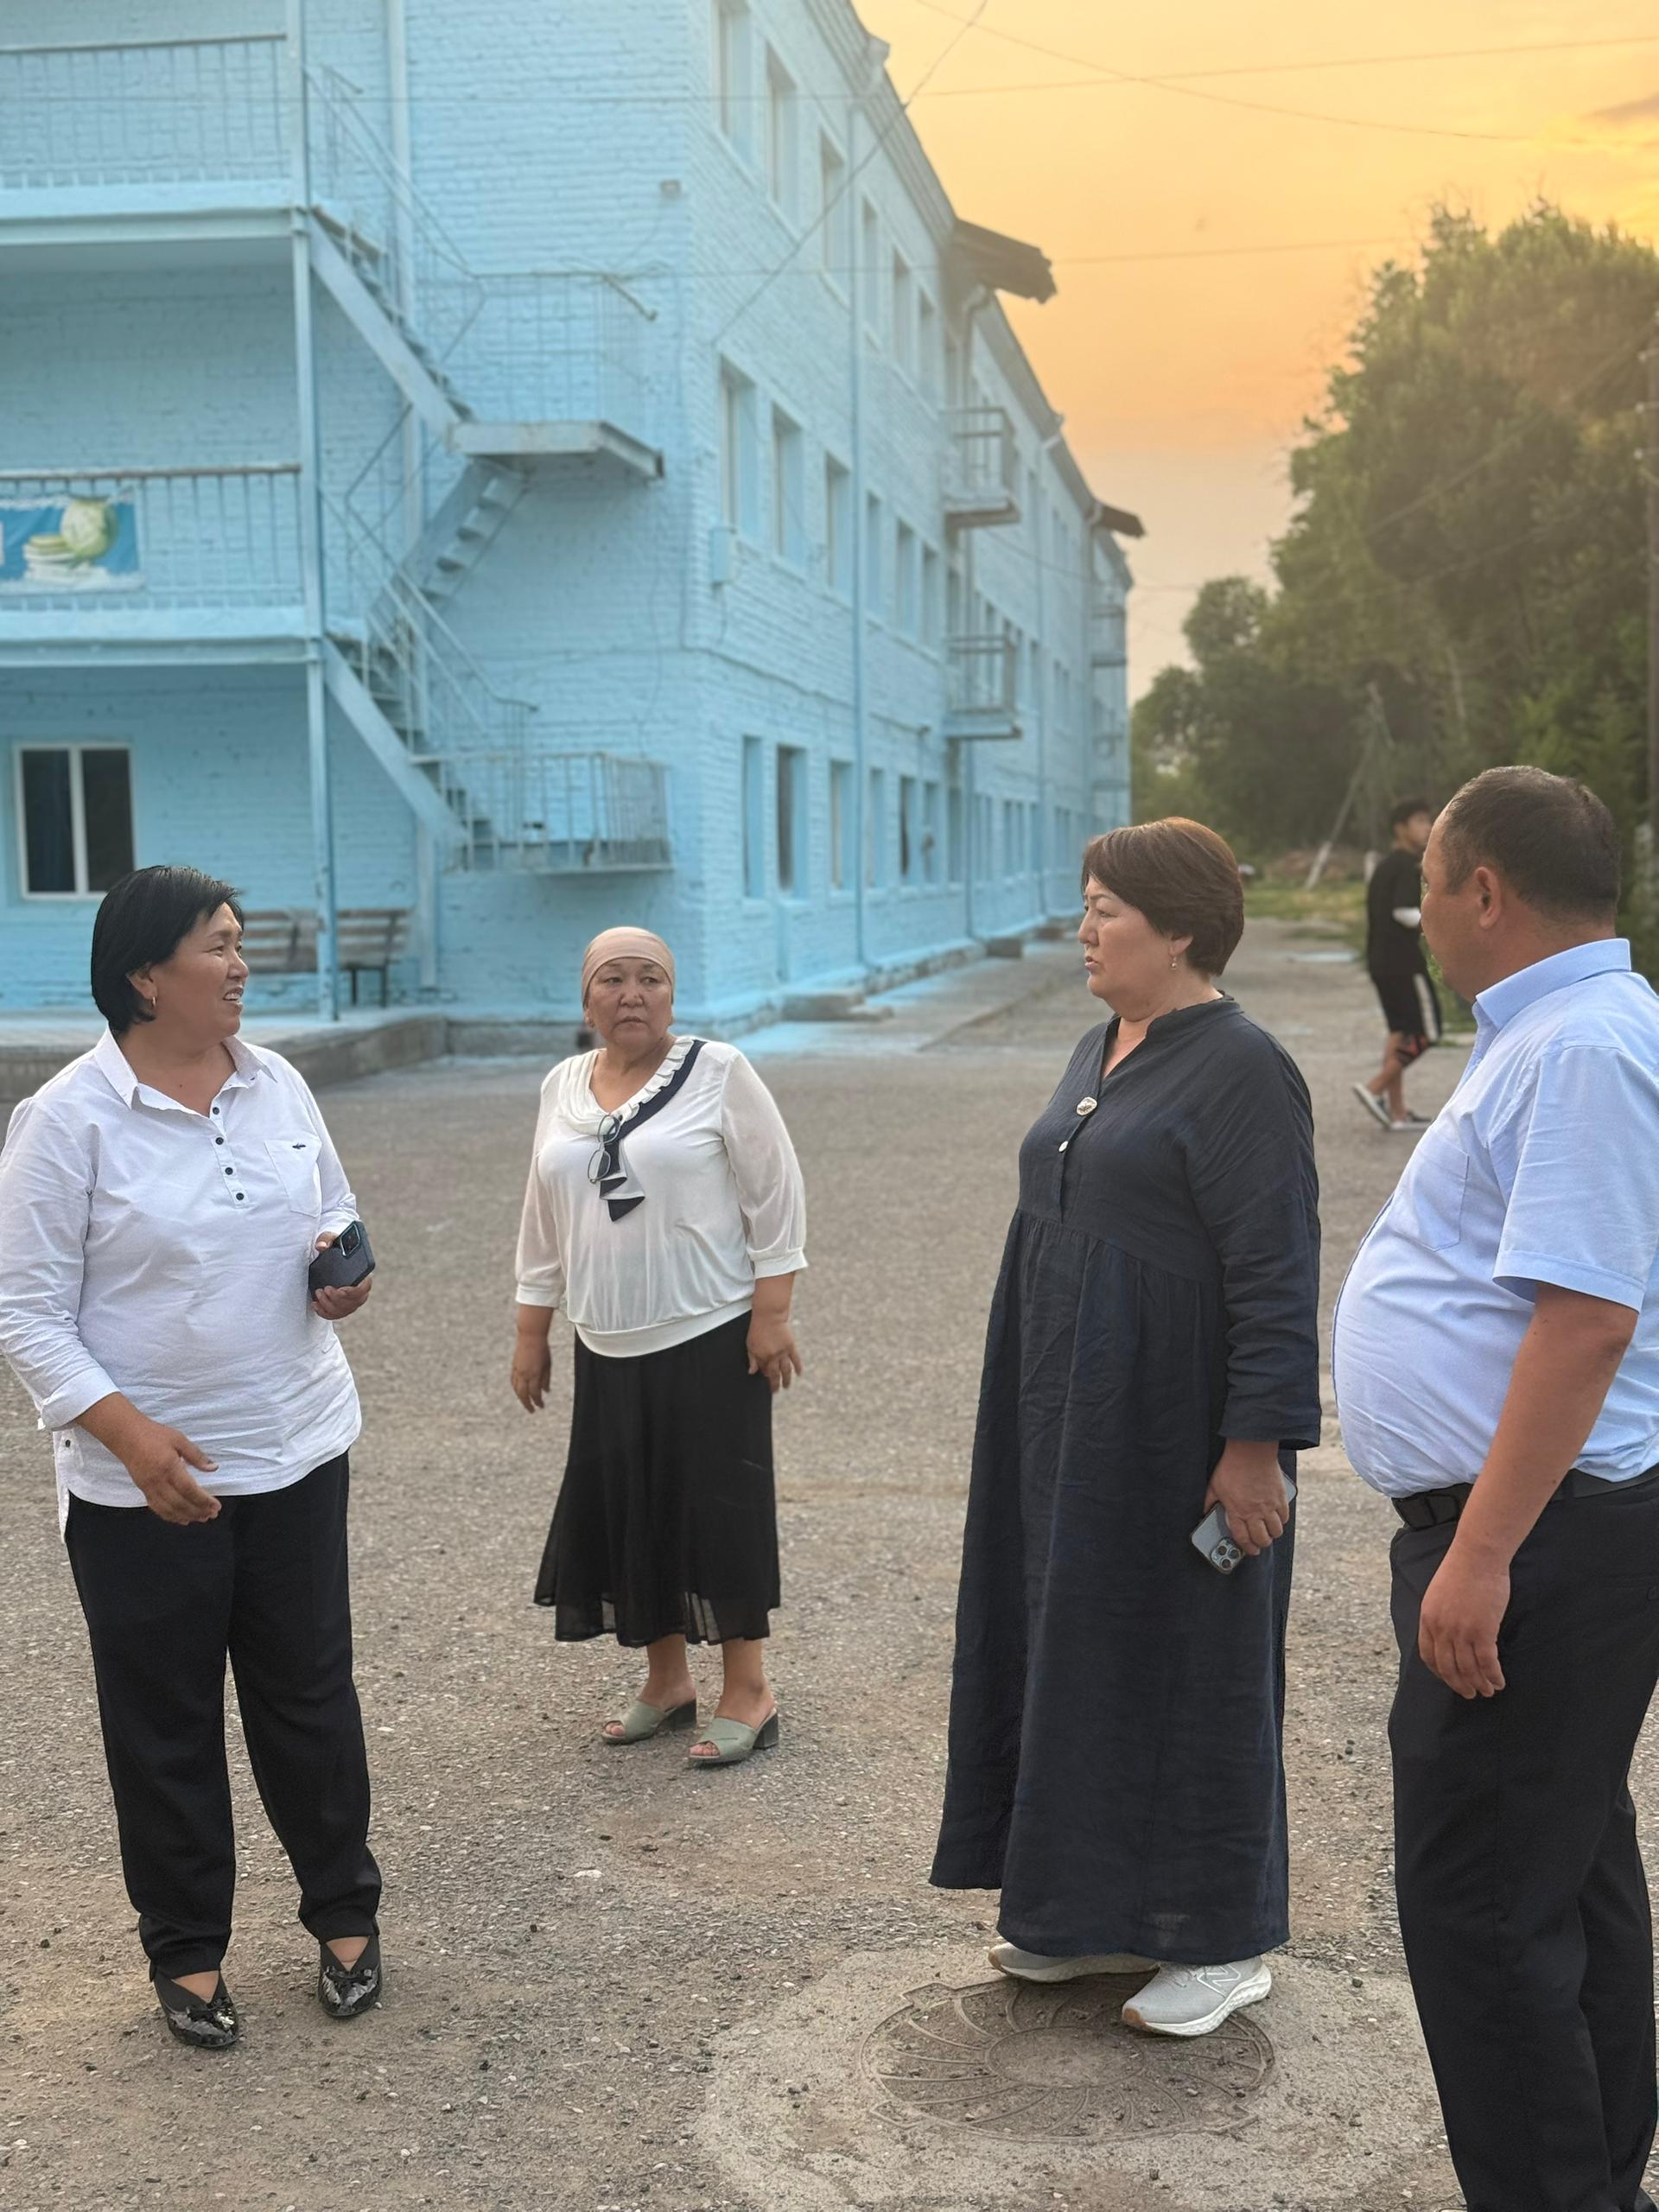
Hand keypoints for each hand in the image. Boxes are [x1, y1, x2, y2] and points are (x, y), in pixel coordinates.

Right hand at [124, 1416, 220, 1524]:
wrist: (126, 1436)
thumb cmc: (153, 1435)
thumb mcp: (179, 1439)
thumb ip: (196, 1455)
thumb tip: (213, 1468)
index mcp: (169, 1467)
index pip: (188, 1490)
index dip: (203, 1501)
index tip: (216, 1506)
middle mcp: (158, 1481)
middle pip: (179, 1503)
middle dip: (197, 1512)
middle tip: (212, 1515)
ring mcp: (149, 1488)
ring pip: (168, 1509)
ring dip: (186, 1516)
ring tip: (201, 1518)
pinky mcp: (142, 1490)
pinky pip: (157, 1508)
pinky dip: (170, 1516)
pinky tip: (181, 1518)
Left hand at [311, 1232, 374, 1321]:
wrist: (330, 1253)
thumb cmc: (334, 1245)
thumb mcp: (330, 1238)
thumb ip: (327, 1239)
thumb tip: (321, 1246)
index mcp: (363, 1271)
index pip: (365, 1286)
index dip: (354, 1291)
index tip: (340, 1289)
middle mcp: (361, 1288)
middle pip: (355, 1302)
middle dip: (338, 1299)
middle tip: (325, 1289)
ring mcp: (351, 1299)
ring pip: (345, 1310)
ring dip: (330, 1305)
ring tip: (318, 1293)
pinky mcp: (341, 1305)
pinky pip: (336, 1314)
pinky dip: (325, 1312)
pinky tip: (315, 1304)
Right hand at [512, 1336, 551, 1411]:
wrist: (530, 1336)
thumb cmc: (542, 1349)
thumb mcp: (548, 1364)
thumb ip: (546, 1379)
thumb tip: (546, 1391)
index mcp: (534, 1374)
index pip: (535, 1393)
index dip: (538, 1401)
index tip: (541, 1406)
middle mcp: (524, 1374)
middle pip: (523, 1394)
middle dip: (527, 1404)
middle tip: (532, 1410)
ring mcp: (517, 1370)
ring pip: (516, 1389)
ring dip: (521, 1398)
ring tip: (526, 1403)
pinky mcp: (513, 1367)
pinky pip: (513, 1381)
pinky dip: (516, 1389)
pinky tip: (519, 1391)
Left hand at [747, 1314, 802, 1393]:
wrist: (769, 1316)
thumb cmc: (758, 1329)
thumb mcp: (750, 1344)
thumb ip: (752, 1359)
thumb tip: (752, 1372)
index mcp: (762, 1356)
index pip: (764, 1371)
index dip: (765, 1375)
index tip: (766, 1377)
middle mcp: (773, 1356)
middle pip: (775, 1374)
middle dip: (775, 1384)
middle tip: (776, 1391)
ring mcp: (783, 1352)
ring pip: (786, 1370)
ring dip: (786, 1380)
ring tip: (786, 1387)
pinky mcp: (791, 1346)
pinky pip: (795, 1360)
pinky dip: (798, 1367)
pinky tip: (799, 1374)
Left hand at [1203, 1443, 1289, 1557]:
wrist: (1251, 1451)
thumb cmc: (1231, 1467)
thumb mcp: (1214, 1485)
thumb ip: (1209, 1501)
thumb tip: (1204, 1511)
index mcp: (1237, 1511)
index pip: (1243, 1538)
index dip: (1247, 1548)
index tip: (1250, 1550)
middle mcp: (1254, 1512)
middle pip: (1262, 1539)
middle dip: (1261, 1544)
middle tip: (1260, 1542)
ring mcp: (1269, 1506)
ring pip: (1276, 1531)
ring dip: (1272, 1534)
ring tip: (1269, 1531)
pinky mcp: (1280, 1497)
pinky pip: (1284, 1517)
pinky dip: (1281, 1520)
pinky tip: (1276, 1517)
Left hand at [1417, 1542, 1508, 1698]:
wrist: (1477, 1556)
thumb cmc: (1461, 1570)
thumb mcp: (1438, 1594)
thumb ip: (1440, 1615)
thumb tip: (1448, 1633)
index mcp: (1428, 1619)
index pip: (1429, 1655)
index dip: (1440, 1672)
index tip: (1449, 1679)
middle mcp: (1442, 1629)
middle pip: (1448, 1667)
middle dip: (1460, 1684)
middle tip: (1469, 1694)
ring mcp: (1461, 1632)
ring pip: (1469, 1669)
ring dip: (1479, 1684)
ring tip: (1488, 1691)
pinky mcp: (1483, 1631)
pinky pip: (1487, 1663)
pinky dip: (1493, 1676)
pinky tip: (1499, 1681)